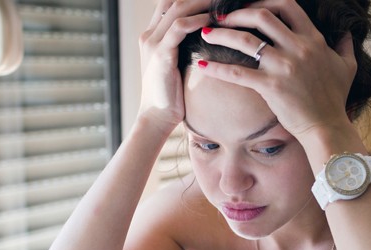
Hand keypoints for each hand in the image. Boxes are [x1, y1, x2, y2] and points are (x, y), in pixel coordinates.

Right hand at [137, 0, 209, 137]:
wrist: (157, 117)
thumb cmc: (171, 95)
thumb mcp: (176, 66)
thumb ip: (184, 49)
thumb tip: (208, 39)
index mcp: (151, 36)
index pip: (169, 4)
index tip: (213, 1)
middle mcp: (149, 35)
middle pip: (174, 1)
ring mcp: (153, 43)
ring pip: (177, 8)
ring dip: (201, 3)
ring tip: (221, 2)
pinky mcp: (160, 54)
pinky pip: (179, 28)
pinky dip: (197, 20)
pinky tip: (213, 21)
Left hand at [195, 0, 357, 140]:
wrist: (327, 127)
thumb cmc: (335, 99)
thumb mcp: (347, 67)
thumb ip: (345, 46)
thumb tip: (346, 32)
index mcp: (313, 39)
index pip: (287, 6)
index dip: (265, 1)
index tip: (248, 6)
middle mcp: (298, 48)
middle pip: (262, 16)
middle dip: (237, 13)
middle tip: (220, 17)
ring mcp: (284, 66)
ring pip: (245, 40)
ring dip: (221, 34)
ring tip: (205, 33)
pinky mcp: (271, 86)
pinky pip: (237, 73)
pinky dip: (216, 67)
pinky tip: (200, 65)